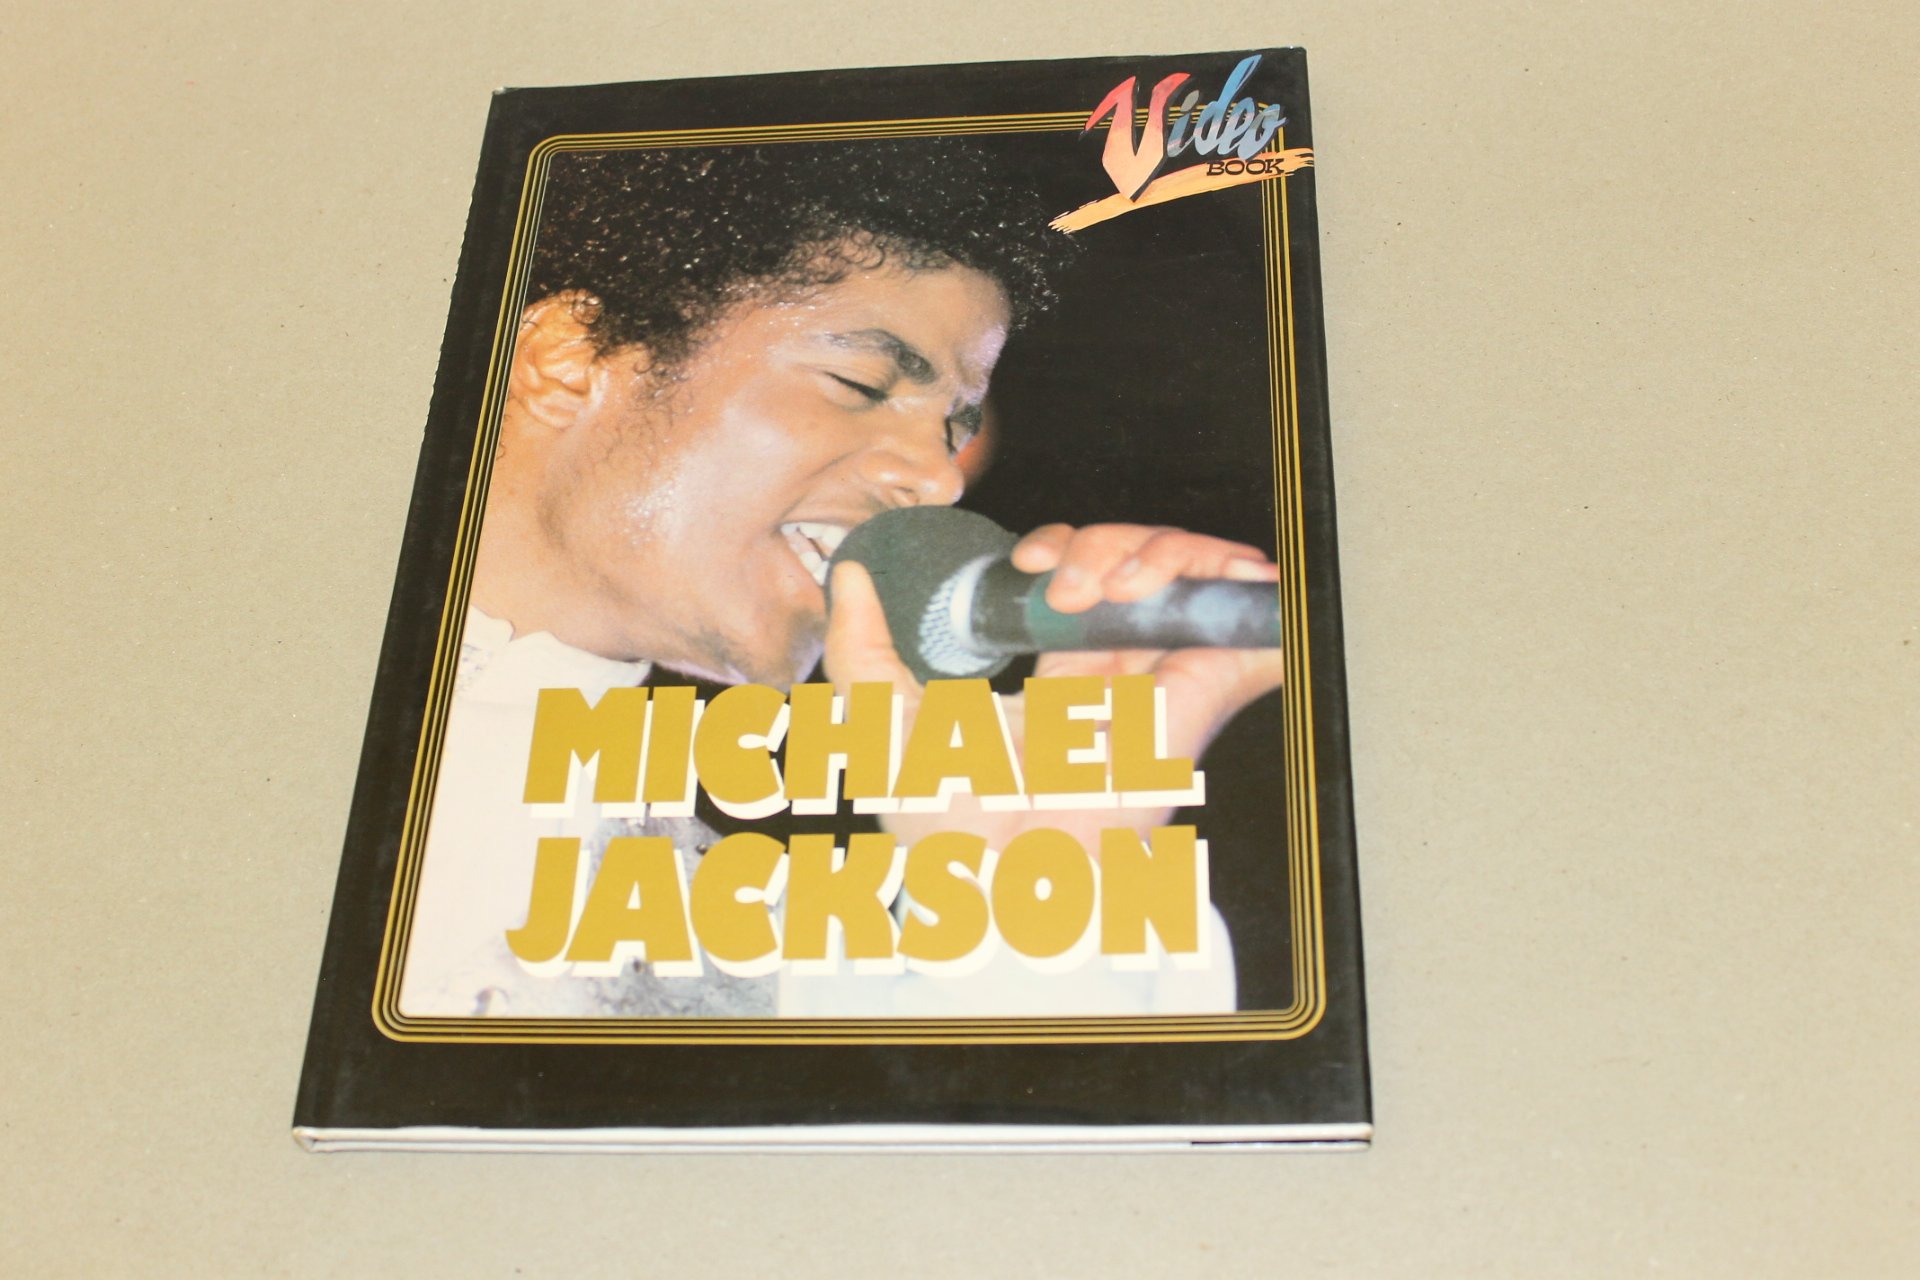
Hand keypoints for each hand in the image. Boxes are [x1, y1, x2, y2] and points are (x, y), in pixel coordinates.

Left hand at [824, 522, 1282, 850]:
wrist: (1004, 872)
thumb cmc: (951, 825)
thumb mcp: (884, 720)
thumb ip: (861, 648)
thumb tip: (849, 575)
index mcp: (1066, 676)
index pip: (1088, 580)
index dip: (1064, 549)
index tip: (1025, 564)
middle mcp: (1125, 671)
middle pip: (1137, 560)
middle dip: (1096, 542)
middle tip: (1053, 579)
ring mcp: (1170, 676)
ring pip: (1185, 567)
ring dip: (1140, 548)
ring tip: (1095, 586)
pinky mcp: (1208, 686)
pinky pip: (1239, 607)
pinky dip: (1203, 569)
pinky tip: (1140, 587)